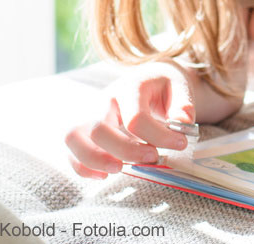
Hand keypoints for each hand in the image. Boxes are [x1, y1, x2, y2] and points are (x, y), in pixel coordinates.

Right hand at [65, 61, 197, 178]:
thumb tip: (182, 126)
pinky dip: (82, 167)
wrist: (147, 78)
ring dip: (95, 159)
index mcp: (129, 87)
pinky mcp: (83, 129)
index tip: (181, 143)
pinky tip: (104, 175)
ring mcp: (89, 114)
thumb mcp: (180, 86)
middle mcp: (103, 100)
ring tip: (120, 169)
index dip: (159, 136)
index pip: (136, 118)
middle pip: (99, 129)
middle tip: (153, 158)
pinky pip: (70, 150)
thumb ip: (183, 105)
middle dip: (125, 151)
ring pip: (74, 138)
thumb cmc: (163, 85)